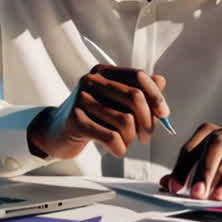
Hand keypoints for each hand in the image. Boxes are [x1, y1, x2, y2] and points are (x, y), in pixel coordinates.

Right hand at [27, 65, 169, 159]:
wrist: (57, 133)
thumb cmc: (92, 117)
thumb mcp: (114, 101)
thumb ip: (137, 91)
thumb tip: (161, 81)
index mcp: (103, 72)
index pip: (138, 77)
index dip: (156, 96)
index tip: (164, 114)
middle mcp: (91, 80)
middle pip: (135, 98)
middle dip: (148, 121)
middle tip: (146, 136)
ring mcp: (81, 100)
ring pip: (125, 121)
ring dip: (132, 138)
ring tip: (126, 142)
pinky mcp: (76, 121)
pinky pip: (111, 137)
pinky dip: (120, 148)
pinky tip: (117, 149)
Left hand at [159, 123, 221, 200]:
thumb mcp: (208, 174)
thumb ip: (187, 177)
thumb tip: (164, 184)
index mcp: (211, 135)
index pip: (192, 147)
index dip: (182, 168)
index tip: (175, 188)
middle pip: (217, 142)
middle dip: (205, 169)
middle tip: (198, 194)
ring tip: (221, 197)